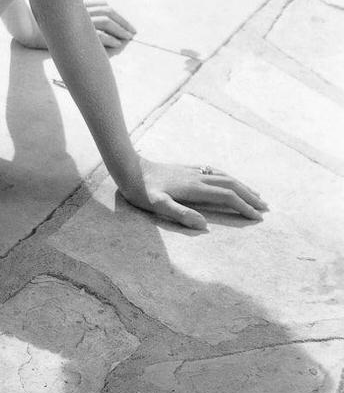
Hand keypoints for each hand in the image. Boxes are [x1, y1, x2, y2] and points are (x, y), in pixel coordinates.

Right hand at [12, 0, 135, 50]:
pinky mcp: (75, 32)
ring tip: (128, 38)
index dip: (117, 15)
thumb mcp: (62, 15)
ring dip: (120, 30)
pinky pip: (97, 34)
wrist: (28, 31)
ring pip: (105, 21)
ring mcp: (76, 19)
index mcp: (77, 4)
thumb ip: (77, 15)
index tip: (126, 25)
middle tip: (133, 32)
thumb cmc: (44, 24)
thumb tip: (94, 25)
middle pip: (107, 11)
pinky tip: (117, 44)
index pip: (103, 5)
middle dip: (123, 22)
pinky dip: (110, 39)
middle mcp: (78, 9)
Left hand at [122, 160, 268, 230]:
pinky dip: (226, 176)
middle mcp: (196, 177)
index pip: (226, 196)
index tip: (257, 218)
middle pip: (230, 183)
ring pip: (223, 175)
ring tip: (254, 193)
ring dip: (241, 185)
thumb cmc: (140, 190)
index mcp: (194, 188)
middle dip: (249, 195)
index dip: (243, 206)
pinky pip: (212, 170)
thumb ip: (180, 214)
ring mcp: (191, 171)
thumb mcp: (157, 205)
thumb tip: (204, 225)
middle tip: (265, 208)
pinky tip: (226, 179)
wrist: (127, 166)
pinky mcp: (185, 168)